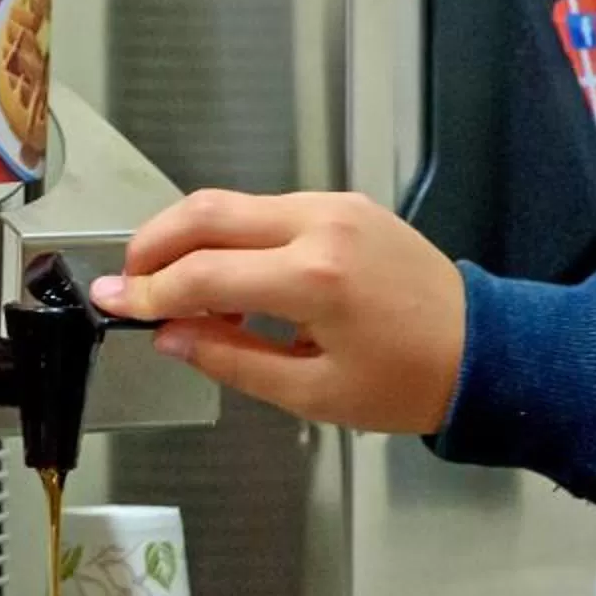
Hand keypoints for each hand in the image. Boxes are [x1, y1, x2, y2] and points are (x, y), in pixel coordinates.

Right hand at [92, 191, 465, 434]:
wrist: (485, 350)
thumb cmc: (405, 384)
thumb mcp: (312, 393)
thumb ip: (231, 359)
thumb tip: (169, 336)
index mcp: (315, 279)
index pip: (204, 275)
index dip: (148, 292)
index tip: (110, 302)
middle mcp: (321, 225)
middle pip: (207, 212)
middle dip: (153, 244)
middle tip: (128, 283)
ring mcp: (335, 205)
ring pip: (233, 203)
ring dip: (190, 238)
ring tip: (174, 290)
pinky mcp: (344, 202)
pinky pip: (267, 209)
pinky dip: (231, 236)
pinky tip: (228, 280)